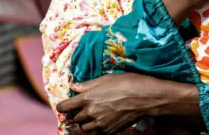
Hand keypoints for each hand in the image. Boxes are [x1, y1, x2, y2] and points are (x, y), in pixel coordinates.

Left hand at [57, 73, 182, 133]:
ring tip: (91, 115)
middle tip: (81, 107)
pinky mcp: (110, 132)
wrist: (145, 98)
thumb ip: (86, 85)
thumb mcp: (105, 78)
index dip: (63, 105)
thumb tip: (73, 86)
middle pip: (74, 119)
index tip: (65, 104)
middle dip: (75, 114)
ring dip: (84, 123)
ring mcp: (100, 125)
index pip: (64, 107)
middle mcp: (91, 113)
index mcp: (87, 99)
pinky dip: (96, 129)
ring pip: (84, 129)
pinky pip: (96, 134)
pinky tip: (102, 121)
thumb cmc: (126, 83)